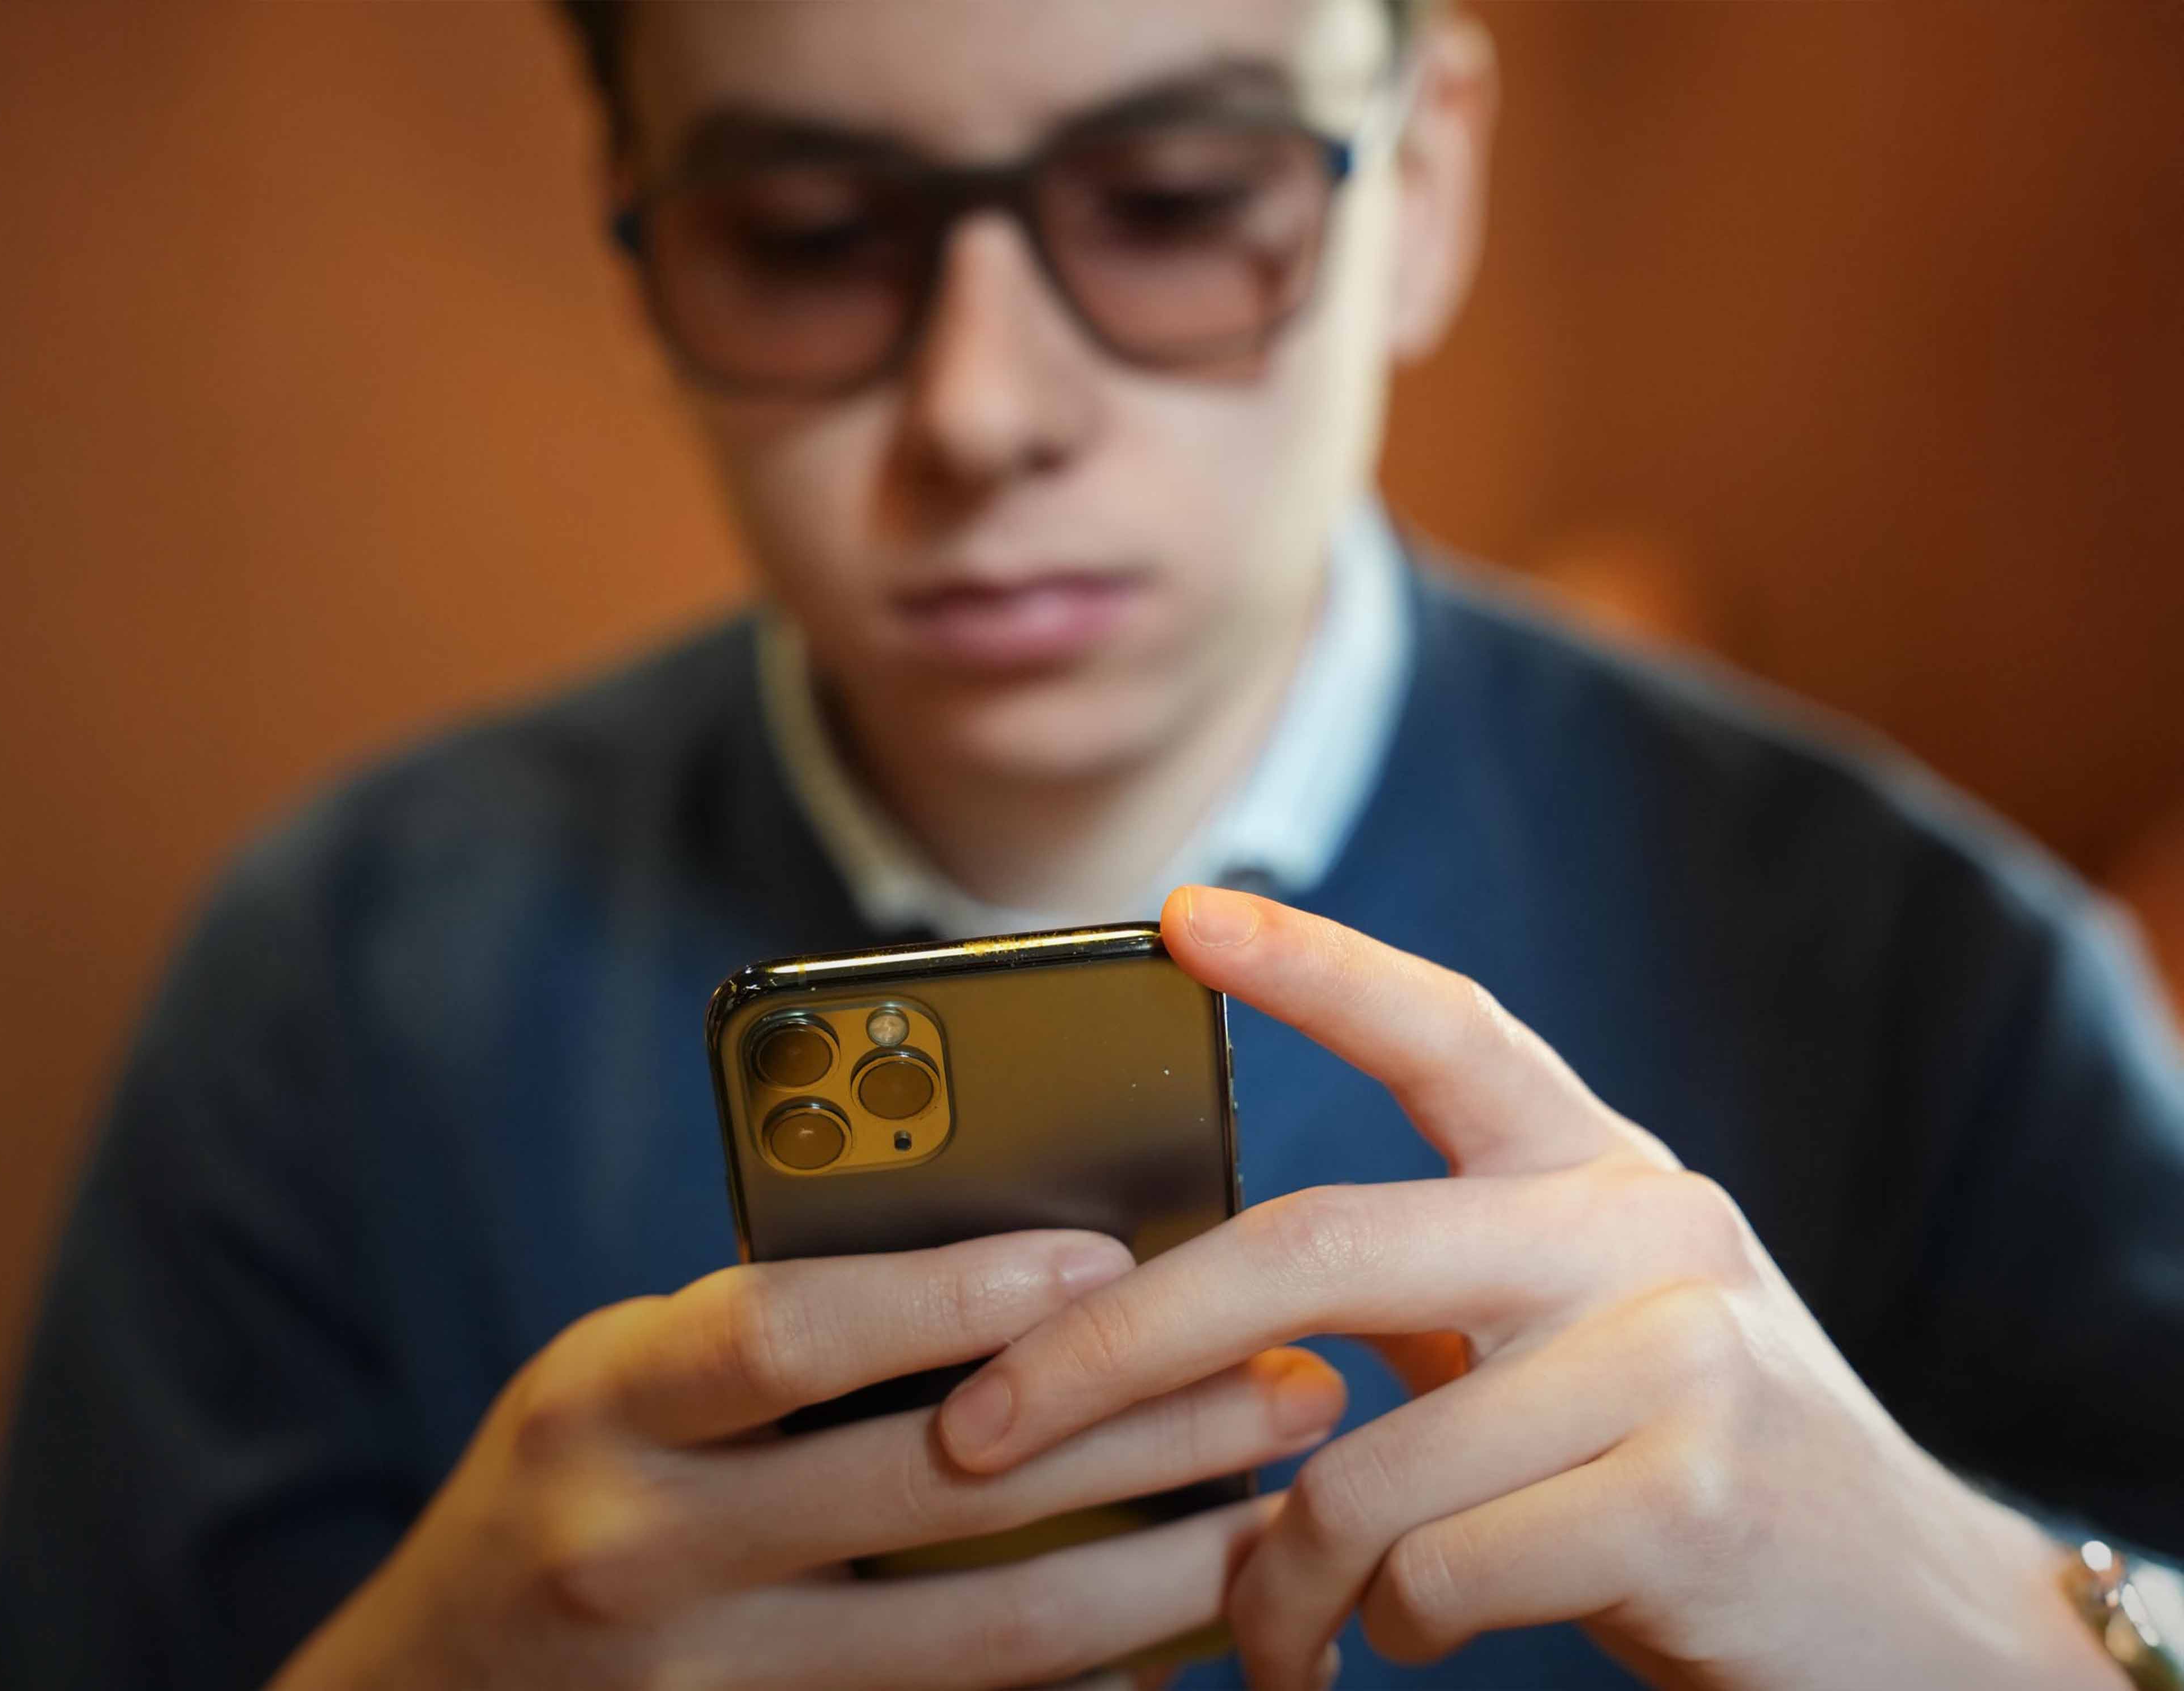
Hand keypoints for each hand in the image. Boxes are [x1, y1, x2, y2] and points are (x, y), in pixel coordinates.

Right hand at [269, 1227, 1344, 1690]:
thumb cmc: (570, 1476)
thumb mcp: (626, 1370)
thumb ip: (776, 1327)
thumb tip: (1018, 1273)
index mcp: (605, 1402)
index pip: (787, 1335)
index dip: (952, 1295)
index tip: (1111, 1260)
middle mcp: (642, 1551)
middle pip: (930, 1494)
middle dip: (1134, 1437)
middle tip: (1286, 1386)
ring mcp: (702, 1688)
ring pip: (973, 1640)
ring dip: (1150, 1578)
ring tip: (1276, 1516)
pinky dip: (1077, 1688)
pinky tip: (1176, 1643)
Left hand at [934, 888, 2120, 1690]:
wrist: (1916, 1622)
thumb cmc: (1688, 1474)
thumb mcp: (1580, 1346)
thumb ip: (1439, 1302)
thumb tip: (1215, 1329)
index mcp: (1600, 1175)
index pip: (1448, 1029)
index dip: (1311, 965)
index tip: (1175, 917)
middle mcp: (1641, 1232)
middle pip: (1315, 1248)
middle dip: (1115, 1347)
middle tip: (983, 1427)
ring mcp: (1678, 1356)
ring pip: (1361, 1464)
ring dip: (1275, 1579)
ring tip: (1270, 1635)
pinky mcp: (1695, 1494)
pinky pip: (1438, 1570)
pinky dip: (1386, 1627)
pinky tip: (1406, 1640)